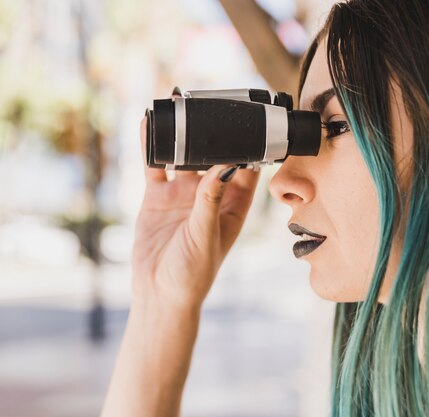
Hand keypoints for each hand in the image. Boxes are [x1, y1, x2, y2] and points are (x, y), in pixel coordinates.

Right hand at [131, 115, 259, 311]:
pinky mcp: (158, 198)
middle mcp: (210, 196)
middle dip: (214, 133)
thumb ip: (211, 200)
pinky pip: (156, 166)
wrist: (158, 294)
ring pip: (184, 156)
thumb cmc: (193, 273)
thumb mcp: (205, 234)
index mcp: (233, 206)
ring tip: (179, 106)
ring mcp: (183, 195)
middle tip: (211, 103)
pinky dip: (152, 147)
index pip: (246, 169)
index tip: (250, 121)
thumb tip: (224, 164)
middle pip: (215, 156)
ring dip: (182, 135)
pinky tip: (148, 125)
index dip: (250, 145)